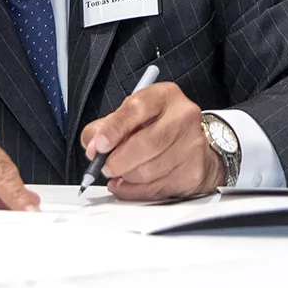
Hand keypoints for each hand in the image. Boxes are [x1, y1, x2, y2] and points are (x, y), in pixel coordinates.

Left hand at [79, 81, 221, 199]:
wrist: (195, 145)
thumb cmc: (158, 128)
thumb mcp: (131, 116)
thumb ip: (105, 127)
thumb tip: (92, 146)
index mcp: (164, 97)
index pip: (138, 108)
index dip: (115, 129)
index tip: (99, 145)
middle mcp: (183, 117)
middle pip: (145, 144)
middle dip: (118, 161)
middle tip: (105, 167)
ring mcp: (192, 145)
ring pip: (148, 171)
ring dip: (127, 177)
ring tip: (123, 172)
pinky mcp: (194, 171)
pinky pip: (156, 189)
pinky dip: (136, 191)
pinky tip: (132, 184)